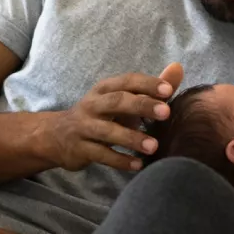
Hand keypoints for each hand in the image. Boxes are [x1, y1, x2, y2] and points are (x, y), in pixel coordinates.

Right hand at [38, 63, 184, 171]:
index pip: (126, 81)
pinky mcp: (80, 149)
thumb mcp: (120, 98)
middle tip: (166, 113)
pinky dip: (120, 160)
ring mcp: (84, 127)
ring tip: (154, 146)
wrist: (56, 135)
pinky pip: (101, 155)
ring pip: (107, 131)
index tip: (168, 91)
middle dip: (141, 106)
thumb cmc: (99, 115)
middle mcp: (92, 105)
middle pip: (116, 102)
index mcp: (104, 89)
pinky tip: (138, 165)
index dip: (146, 84)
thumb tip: (178, 68)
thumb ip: (150, 88)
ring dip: (131, 138)